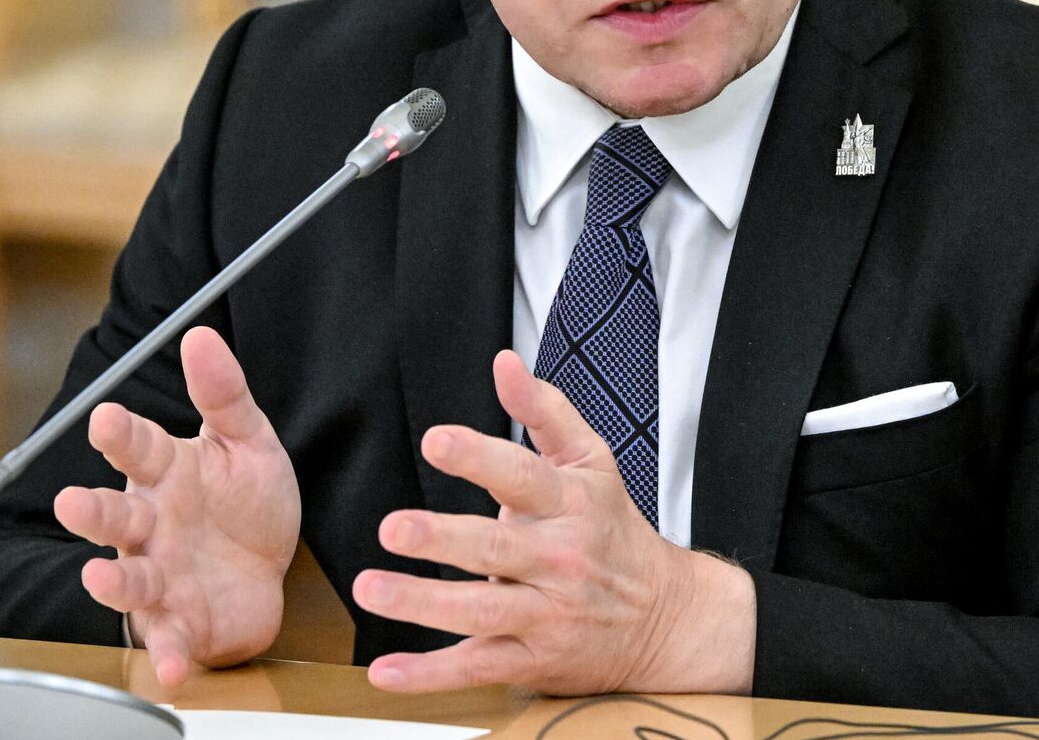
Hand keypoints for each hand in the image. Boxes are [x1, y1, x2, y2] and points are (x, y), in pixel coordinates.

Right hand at [52, 325, 299, 685]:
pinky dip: (167, 654)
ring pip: (127, 578)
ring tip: (99, 577)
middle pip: (114, 516)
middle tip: (73, 502)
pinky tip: (171, 665)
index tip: (108, 418)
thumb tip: (202, 335)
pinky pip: (168, 639)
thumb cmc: (244, 503)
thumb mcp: (248, 442)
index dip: (121, 434)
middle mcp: (150, 524)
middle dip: (93, 511)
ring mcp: (159, 575)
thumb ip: (224, 394)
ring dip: (112, 582)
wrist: (267, 572)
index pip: (137, 448)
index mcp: (165, 473)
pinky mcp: (178, 621)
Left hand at [353, 351, 755, 695]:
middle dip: (442, 538)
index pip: (524, 476)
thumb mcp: (592, 461)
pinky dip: (430, 674)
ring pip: (482, 611)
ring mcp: (546, 614)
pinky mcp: (533, 660)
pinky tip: (387, 670)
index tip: (438, 442)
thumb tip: (504, 363)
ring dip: (423, 603)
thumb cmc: (614, 532)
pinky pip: (477, 667)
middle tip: (394, 528)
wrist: (665, 617)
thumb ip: (544, 410)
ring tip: (373, 588)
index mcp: (571, 505)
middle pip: (497, 549)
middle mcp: (559, 560)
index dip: (480, 458)